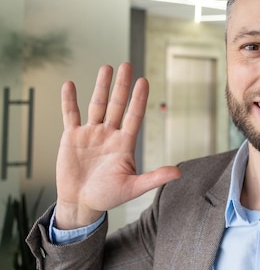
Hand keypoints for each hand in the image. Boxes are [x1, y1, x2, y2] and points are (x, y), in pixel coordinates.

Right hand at [54, 63, 181, 228]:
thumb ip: (154, 178)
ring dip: (101, 87)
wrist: (81, 204)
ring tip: (107, 68)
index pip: (134, 116)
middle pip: (117, 105)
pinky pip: (70, 115)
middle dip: (122, 86)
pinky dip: (69, 100)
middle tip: (127, 65)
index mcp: (125, 144)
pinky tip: (70, 85)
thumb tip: (179, 172)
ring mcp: (91, 134)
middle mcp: (109, 134)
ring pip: (97, 105)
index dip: (138, 99)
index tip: (144, 81)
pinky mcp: (72, 137)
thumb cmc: (108, 196)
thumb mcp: (133, 188)